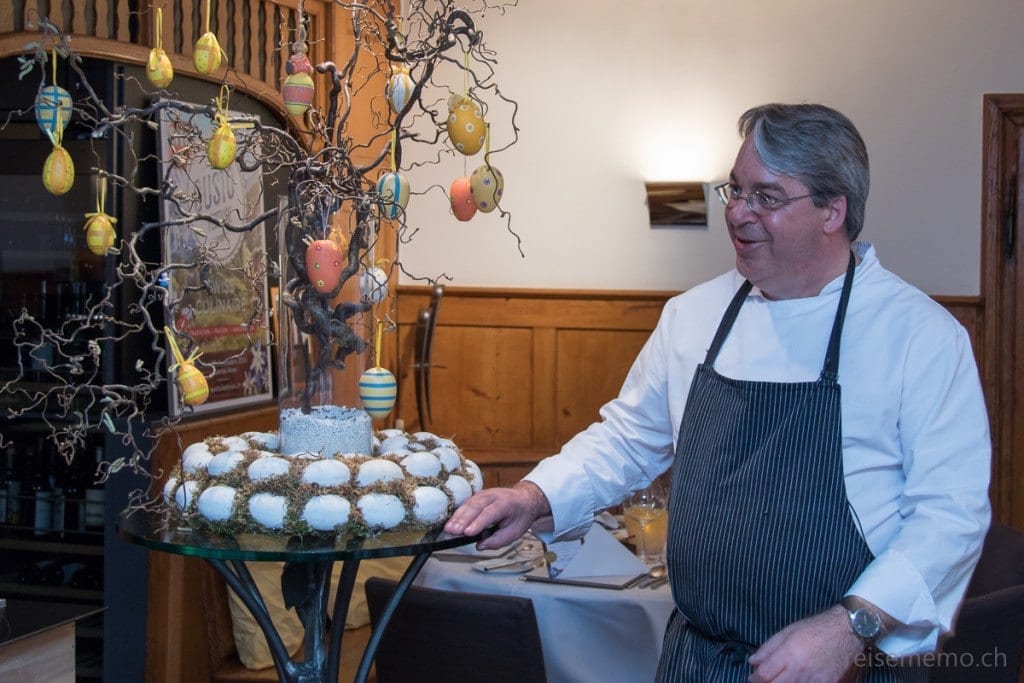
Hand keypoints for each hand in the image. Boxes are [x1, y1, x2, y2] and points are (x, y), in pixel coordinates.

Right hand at [444, 481, 550, 549]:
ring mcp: (484, 494)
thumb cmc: (520, 515)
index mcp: (506, 503)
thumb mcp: (515, 531)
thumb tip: (480, 546)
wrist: (524, 499)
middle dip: (462, 520)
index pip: (490, 513)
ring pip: (468, 505)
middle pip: (475, 507)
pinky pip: (466, 505)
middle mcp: (493, 496)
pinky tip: (451, 524)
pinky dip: (457, 514)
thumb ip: (498, 540)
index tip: (467, 533)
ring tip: (448, 530)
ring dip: (457, 518)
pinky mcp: (476, 497)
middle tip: (452, 532)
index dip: (478, 523)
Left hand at [747, 605, 861, 682]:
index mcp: (790, 655)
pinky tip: (801, 680)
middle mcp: (802, 671)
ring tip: (785, 678)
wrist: (850, 632)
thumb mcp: (789, 632)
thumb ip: (768, 648)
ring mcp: (818, 682)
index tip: (753, 678)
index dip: (755, 679)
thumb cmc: (817, 629)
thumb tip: (753, 662)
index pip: (764, 676)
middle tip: (766, 680)